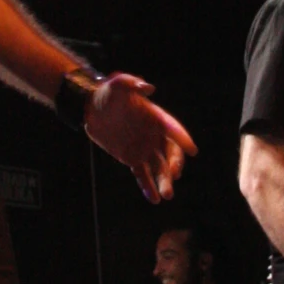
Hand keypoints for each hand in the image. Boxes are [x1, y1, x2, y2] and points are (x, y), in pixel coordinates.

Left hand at [85, 72, 196, 203]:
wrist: (91, 108)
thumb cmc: (107, 93)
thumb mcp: (118, 84)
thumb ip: (132, 83)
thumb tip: (148, 88)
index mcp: (155, 117)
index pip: (172, 129)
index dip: (182, 139)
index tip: (192, 150)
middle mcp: (154, 134)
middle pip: (170, 152)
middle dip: (174, 164)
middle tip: (173, 175)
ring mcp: (144, 148)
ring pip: (158, 167)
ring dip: (165, 181)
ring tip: (167, 195)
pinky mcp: (132, 158)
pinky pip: (142, 174)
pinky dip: (148, 187)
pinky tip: (154, 199)